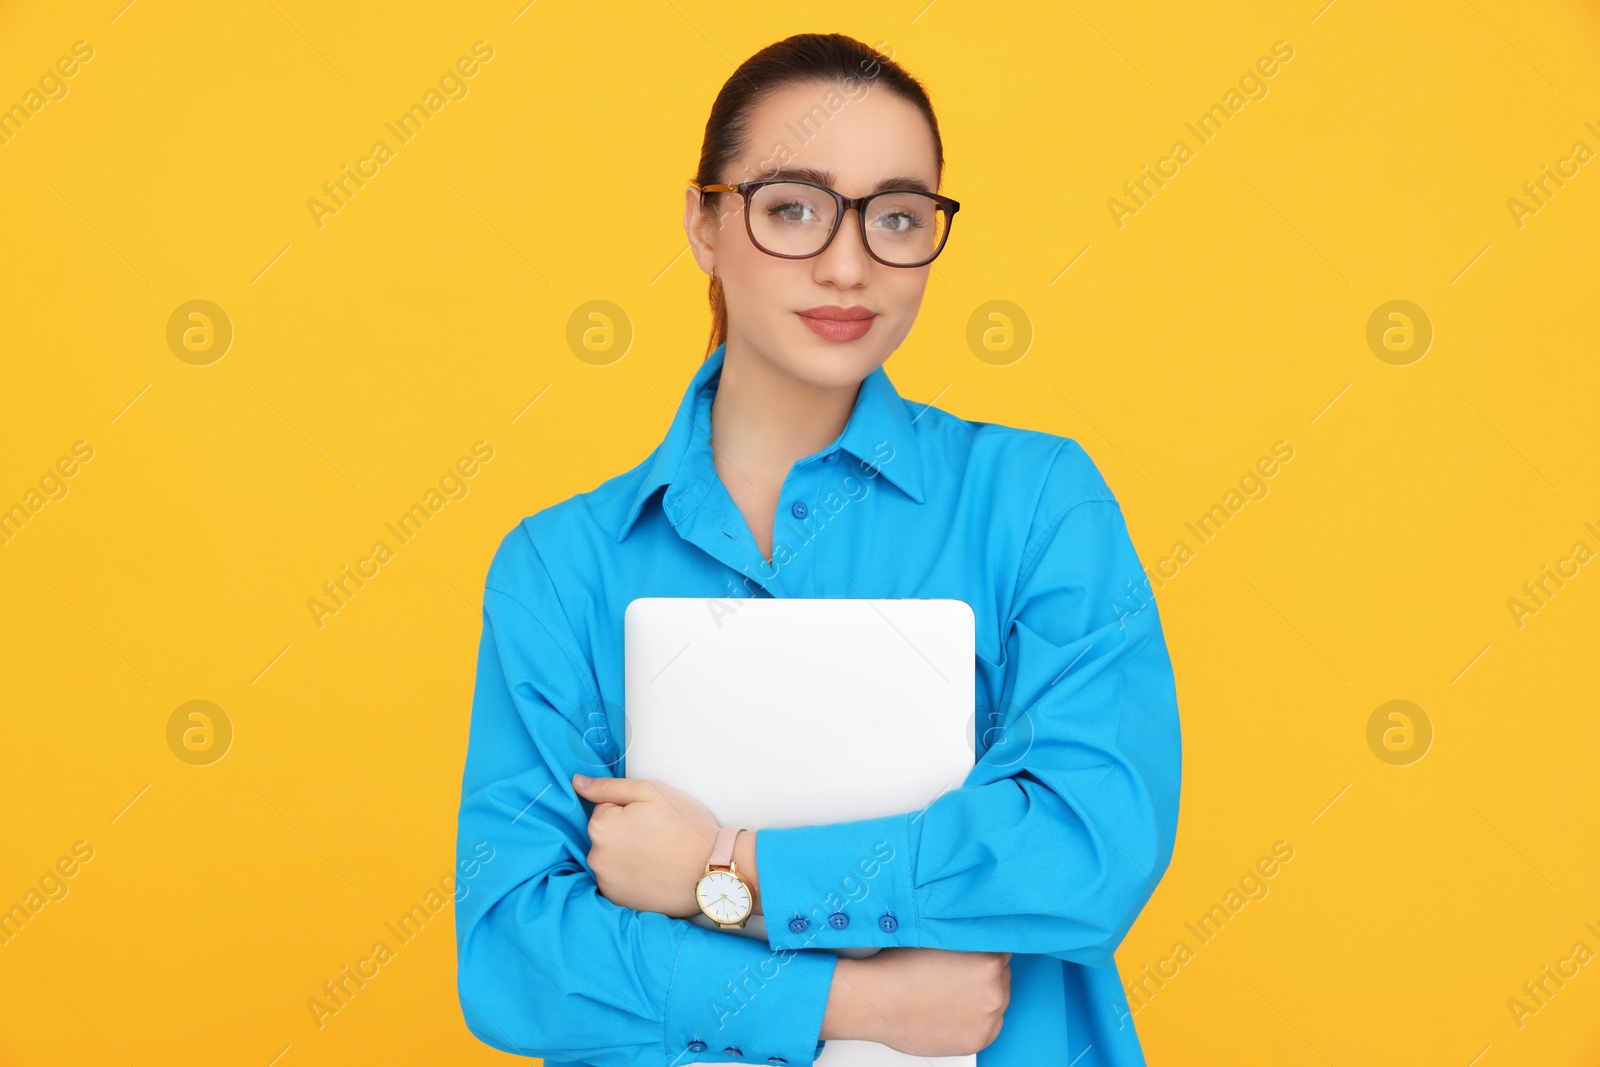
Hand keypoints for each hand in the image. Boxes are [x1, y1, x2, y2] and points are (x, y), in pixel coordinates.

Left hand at [572, 774, 717, 918]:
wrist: (712, 869)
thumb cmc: (684, 825)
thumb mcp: (650, 792)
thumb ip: (608, 786)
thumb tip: (577, 783)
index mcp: (601, 826)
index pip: (605, 808)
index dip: (629, 809)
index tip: (652, 818)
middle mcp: (596, 857)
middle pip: (605, 835)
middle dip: (624, 832)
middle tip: (657, 836)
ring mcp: (607, 882)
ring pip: (611, 858)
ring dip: (626, 855)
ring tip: (658, 855)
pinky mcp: (619, 901)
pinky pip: (618, 880)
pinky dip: (631, 876)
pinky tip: (654, 873)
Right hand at [823, 948, 1011, 1055]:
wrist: (876, 1002)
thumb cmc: (899, 967)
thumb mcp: (938, 937)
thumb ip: (967, 937)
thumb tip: (980, 935)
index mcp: (988, 960)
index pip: (1003, 946)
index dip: (986, 947)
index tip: (974, 951)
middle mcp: (994, 991)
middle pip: (1002, 975)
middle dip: (984, 973)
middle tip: (956, 974)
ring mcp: (988, 1019)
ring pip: (996, 1001)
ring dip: (981, 997)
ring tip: (949, 994)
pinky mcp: (978, 1040)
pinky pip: (988, 1026)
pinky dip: (974, 1020)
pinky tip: (950, 1011)